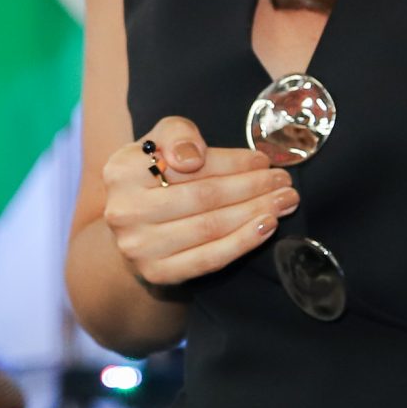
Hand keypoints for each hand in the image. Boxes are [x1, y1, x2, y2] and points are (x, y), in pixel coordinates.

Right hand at [99, 115, 298, 287]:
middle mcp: (125, 211)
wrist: (137, 229)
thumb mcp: (162, 142)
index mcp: (122, 171)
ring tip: (284, 201)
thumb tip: (191, 158)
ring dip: (255, 212)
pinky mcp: (157, 273)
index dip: (233, 162)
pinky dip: (242, 242)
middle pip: (204, 196)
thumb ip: (178, 134)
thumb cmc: (158, 177)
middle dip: (252, 187)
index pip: (190, 164)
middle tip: (284, 182)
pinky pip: (209, 258)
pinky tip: (266, 227)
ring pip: (211, 227)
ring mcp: (139, 246)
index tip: (264, 161)